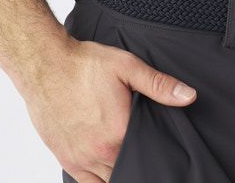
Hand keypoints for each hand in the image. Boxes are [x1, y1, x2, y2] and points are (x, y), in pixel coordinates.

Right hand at [20, 33, 196, 181]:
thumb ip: (159, 85)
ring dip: (120, 174)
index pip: (147, 156)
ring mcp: (81, 159)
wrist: (45, 64)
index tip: (163, 153)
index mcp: (119, 132)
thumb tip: (189, 96)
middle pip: (128, 172)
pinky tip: (109, 173)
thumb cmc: (84, 64)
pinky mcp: (66, 160)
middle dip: (140, 165)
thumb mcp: (127, 66)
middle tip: (147, 155)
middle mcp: (100, 152)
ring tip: (130, 161)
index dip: (156, 155)